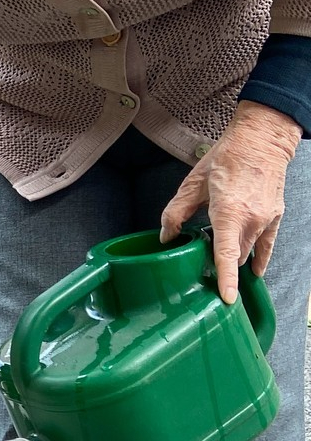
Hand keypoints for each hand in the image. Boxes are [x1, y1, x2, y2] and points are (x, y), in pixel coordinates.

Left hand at [160, 101, 300, 302]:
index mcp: (229, 212)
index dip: (226, 279)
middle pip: (235, 256)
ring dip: (234, 258)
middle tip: (201, 266)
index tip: (227, 299)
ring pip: (248, 252)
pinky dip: (259, 259)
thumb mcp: (193, 184)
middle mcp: (251, 219)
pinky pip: (268, 246)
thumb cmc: (226, 158)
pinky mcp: (275, 217)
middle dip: (220, 265)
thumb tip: (166, 236)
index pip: (227, 254)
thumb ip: (176, 212)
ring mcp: (266, 220)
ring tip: (218, 258)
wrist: (261, 141)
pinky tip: (253, 271)